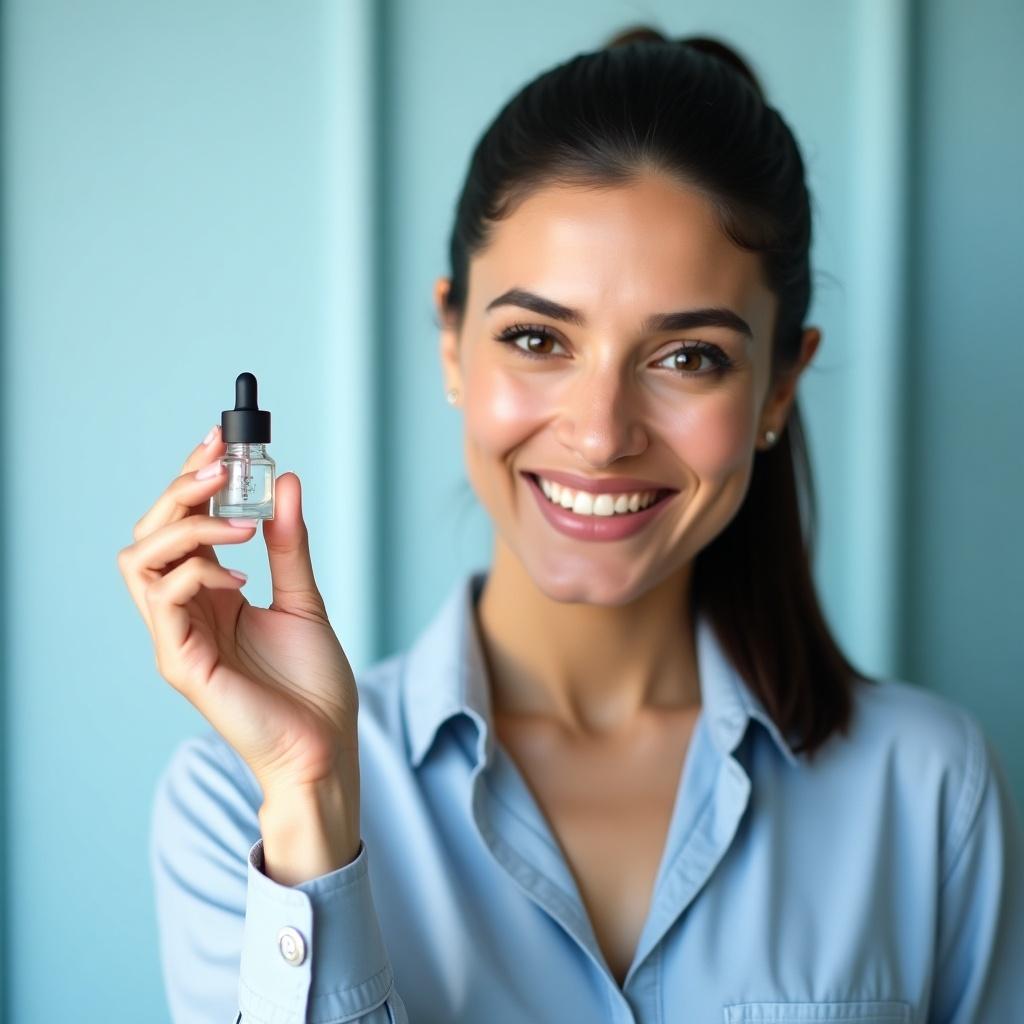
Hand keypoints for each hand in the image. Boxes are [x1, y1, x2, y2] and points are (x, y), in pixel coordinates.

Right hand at [117, 425, 359, 802]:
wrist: (324, 746)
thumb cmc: (312, 684)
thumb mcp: (304, 599)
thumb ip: (289, 545)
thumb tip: (285, 483)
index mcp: (210, 594)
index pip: (182, 524)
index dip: (193, 479)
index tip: (222, 440)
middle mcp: (185, 611)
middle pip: (149, 533)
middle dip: (179, 489)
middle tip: (222, 464)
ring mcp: (176, 637)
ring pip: (140, 559)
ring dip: (186, 525)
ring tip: (239, 522)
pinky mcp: (181, 663)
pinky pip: (165, 599)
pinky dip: (198, 571)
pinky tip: (242, 575)